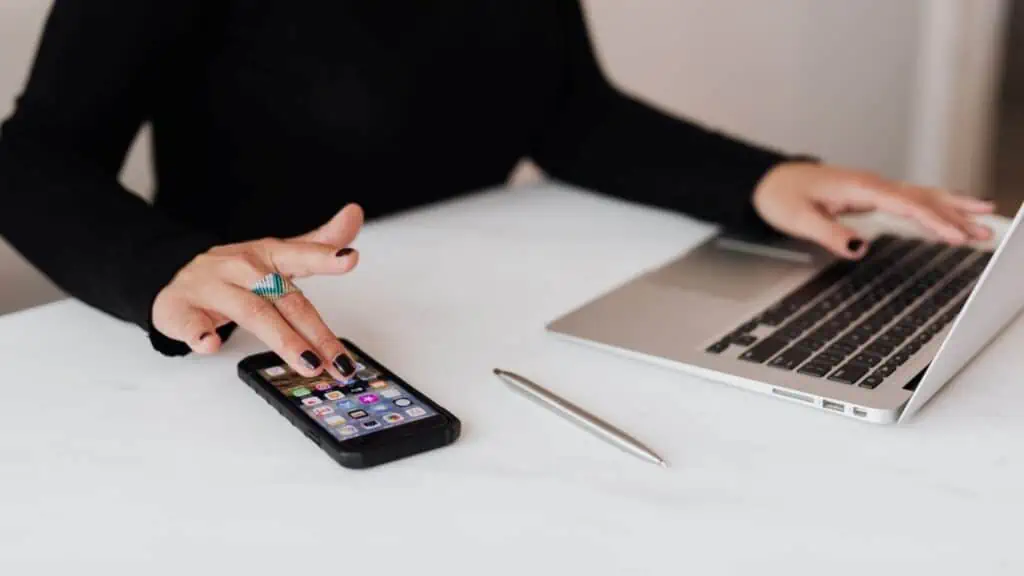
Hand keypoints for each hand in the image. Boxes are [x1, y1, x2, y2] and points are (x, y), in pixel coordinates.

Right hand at [152, 204, 363, 378]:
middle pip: (285, 299)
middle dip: (315, 332)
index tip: (349, 258)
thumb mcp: (278, 253)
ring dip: (282, 340)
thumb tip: (354, 215)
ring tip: (308, 363)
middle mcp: (242, 269)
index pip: (301, 255)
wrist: (174, 274)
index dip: (326, 257)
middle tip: (340, 360)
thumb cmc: (236, 271)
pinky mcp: (182, 310)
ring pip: (251, 313)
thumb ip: (318, 243)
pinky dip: (200, 334)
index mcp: (267, 255)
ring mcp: (212, 288)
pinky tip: (211, 344)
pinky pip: (191, 323)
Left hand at [752, 162, 993, 257]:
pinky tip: (953, 211)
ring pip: (921, 197)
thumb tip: (859, 247)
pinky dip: (936, 206)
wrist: (769, 181)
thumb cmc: (781, 196)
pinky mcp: (871, 195)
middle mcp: (871, 184)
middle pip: (922, 199)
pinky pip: (911, 200)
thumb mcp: (799, 219)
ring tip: (984, 219)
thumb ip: (829, 233)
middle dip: (955, 215)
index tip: (955, 235)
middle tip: (984, 231)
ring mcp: (873, 188)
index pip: (905, 204)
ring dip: (953, 209)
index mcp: (859, 187)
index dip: (932, 220)